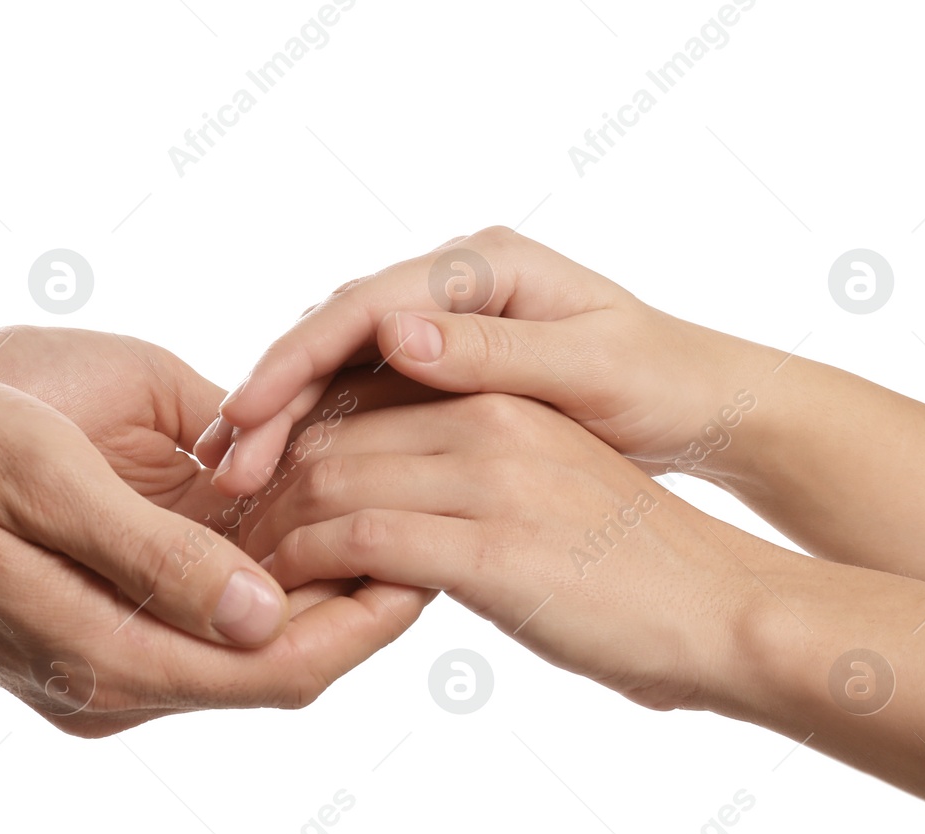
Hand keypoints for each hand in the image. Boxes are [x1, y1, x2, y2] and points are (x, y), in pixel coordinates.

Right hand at [0, 372, 429, 736]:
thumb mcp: (42, 481)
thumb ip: (151, 554)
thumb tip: (265, 611)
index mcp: (106, 658)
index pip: (283, 669)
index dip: (371, 620)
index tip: (438, 553)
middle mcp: (116, 681)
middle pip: (280, 663)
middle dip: (361, 598)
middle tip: (431, 516)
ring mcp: (105, 661)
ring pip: (248, 641)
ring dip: (315, 581)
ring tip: (383, 504)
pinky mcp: (96, 628)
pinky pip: (204, 614)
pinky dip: (261, 570)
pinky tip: (297, 508)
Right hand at [202, 226, 779, 495]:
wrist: (703, 405)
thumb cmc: (661, 382)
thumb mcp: (589, 366)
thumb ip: (493, 349)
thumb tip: (394, 330)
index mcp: (483, 264)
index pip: (362, 304)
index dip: (296, 360)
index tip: (247, 414)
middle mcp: (452, 283)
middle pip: (335, 334)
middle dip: (272, 396)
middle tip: (222, 462)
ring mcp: (445, 323)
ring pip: (340, 367)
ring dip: (285, 420)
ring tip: (234, 474)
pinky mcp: (444, 367)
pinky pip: (365, 395)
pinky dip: (322, 433)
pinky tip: (286, 477)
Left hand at [239, 392, 759, 711]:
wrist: (728, 611)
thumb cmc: (639, 565)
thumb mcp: (551, 485)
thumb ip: (475, 469)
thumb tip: (393, 498)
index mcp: (503, 392)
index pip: (361, 396)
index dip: (290, 440)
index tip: (249, 487)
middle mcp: (492, 417)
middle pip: (332, 431)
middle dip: (264, 484)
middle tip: (221, 534)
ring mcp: (492, 477)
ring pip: (331, 479)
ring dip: (269, 529)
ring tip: (237, 571)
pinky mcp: (490, 546)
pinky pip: (357, 541)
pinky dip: (304, 568)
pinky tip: (281, 600)